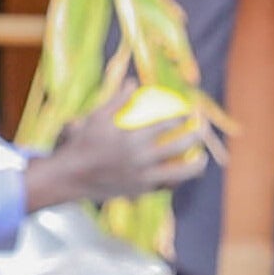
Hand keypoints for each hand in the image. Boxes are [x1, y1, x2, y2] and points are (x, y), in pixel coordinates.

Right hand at [22, 102, 210, 207]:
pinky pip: (163, 187)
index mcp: (130, 139)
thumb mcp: (95, 117)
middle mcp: (139, 160)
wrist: (70, 177)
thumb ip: (117, 99)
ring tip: (203, 159)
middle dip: (196, 136)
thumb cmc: (82, 143)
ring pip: (177, 174)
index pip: (165, 125)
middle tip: (203, 130)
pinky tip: (181, 176)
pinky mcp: (138, 192)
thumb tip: (133, 82)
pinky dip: (175, 181)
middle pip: (178, 147)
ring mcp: (141, 179)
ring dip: (195, 166)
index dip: (182, 117)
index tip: (191, 112)